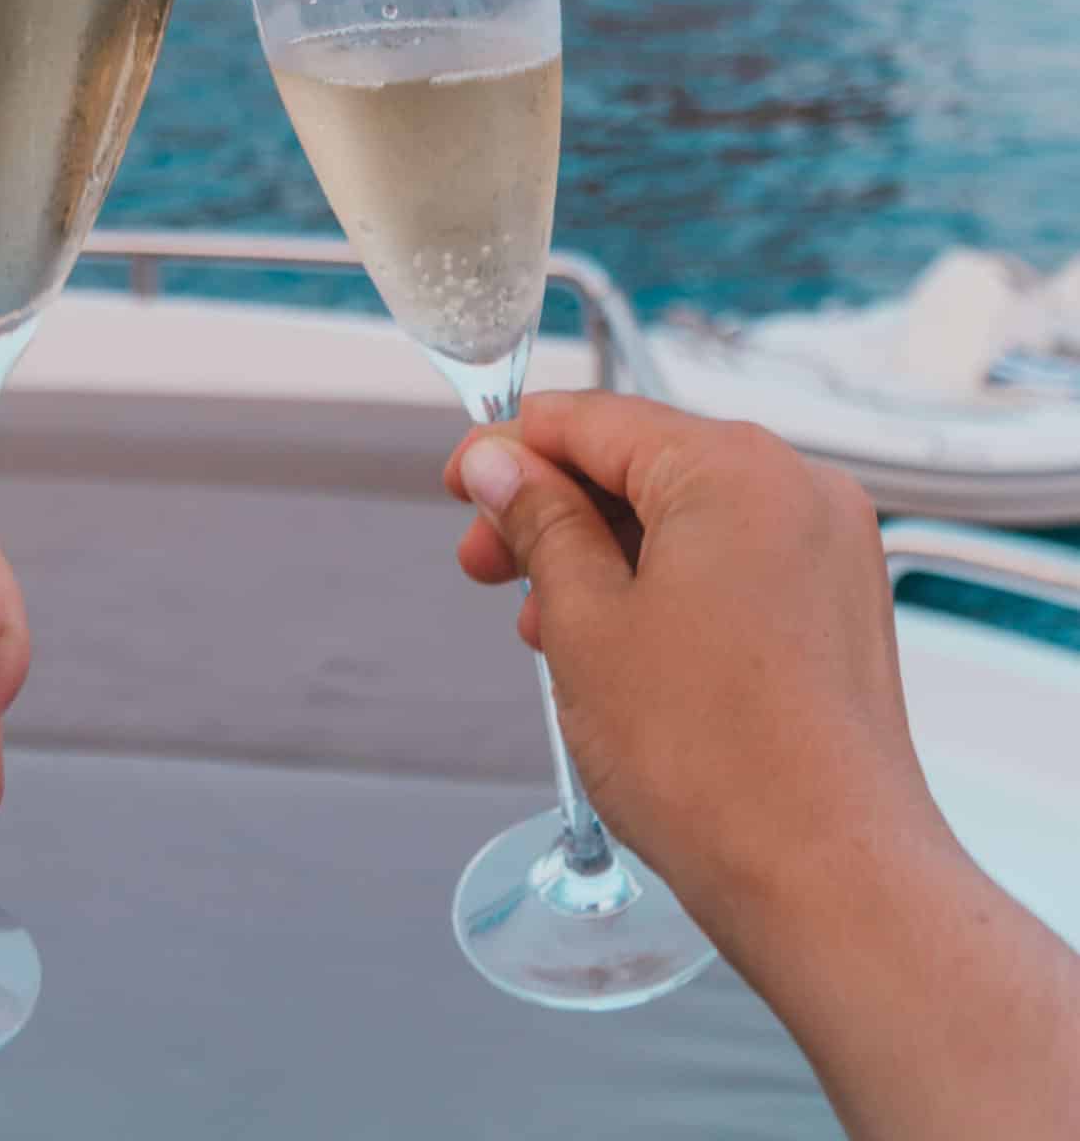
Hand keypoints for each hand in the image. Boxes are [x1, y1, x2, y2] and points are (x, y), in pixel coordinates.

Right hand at [445, 392, 941, 947]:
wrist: (832, 885)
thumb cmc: (717, 765)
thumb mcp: (587, 625)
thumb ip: (540, 525)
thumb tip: (501, 468)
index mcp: (737, 468)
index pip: (598, 420)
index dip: (514, 449)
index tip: (464, 483)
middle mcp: (800, 489)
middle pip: (647, 464)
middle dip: (558, 512)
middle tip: (488, 564)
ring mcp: (832, 550)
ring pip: (690, 519)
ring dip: (608, 557)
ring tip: (547, 627)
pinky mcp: (842, 610)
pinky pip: (736, 563)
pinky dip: (669, 587)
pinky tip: (618, 648)